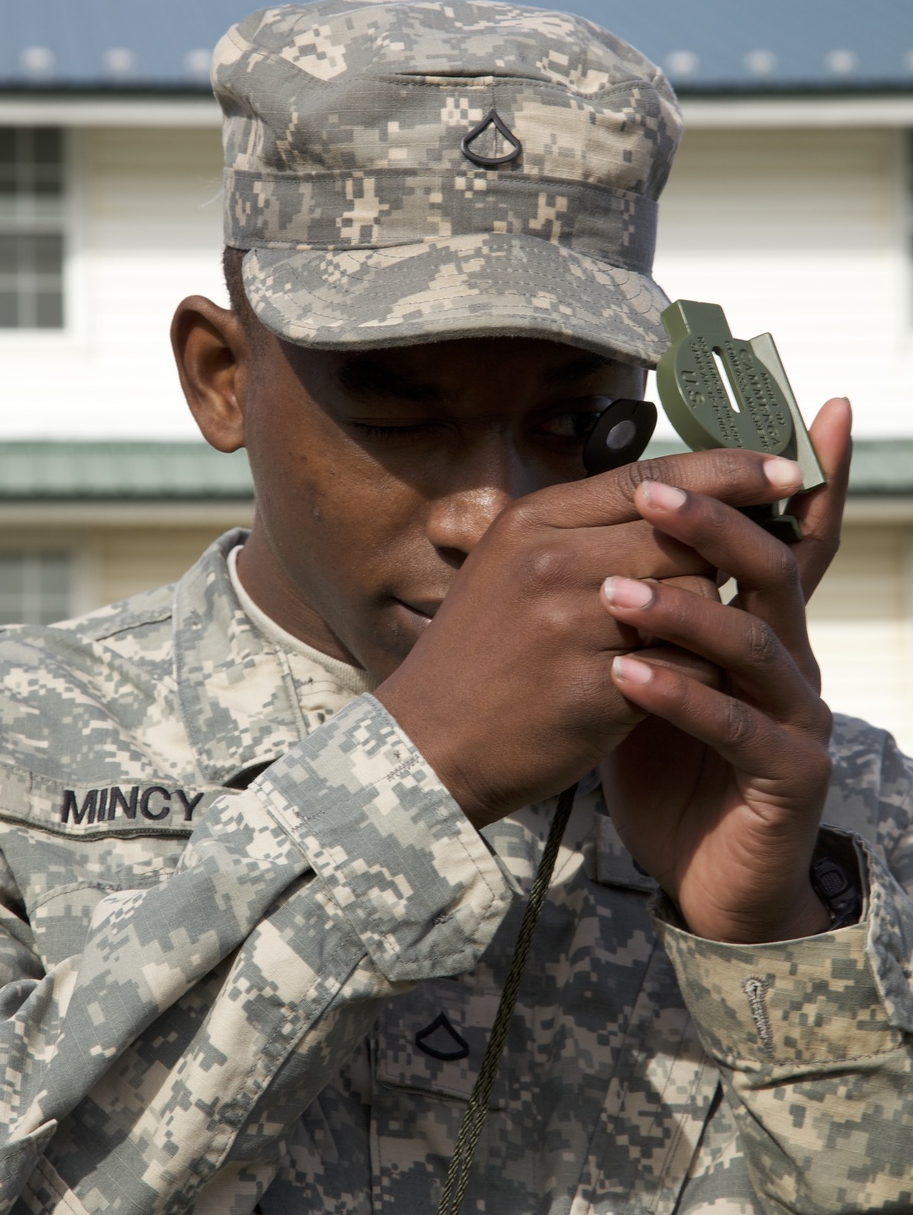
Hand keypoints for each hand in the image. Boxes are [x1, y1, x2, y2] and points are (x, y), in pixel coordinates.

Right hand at [376, 446, 809, 829]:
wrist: (427, 744)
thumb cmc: (481, 656)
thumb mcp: (514, 566)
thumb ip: (587, 531)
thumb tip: (681, 503)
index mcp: (534, 520)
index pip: (653, 477)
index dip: (729, 470)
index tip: (787, 472)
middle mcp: (551, 558)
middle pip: (684, 536)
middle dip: (717, 562)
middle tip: (736, 583)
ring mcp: (570, 622)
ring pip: (694, 601)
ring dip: (705, 627)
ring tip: (676, 651)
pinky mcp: (592, 686)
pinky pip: (686, 668)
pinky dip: (693, 681)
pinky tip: (669, 694)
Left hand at [599, 398, 852, 942]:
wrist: (701, 872)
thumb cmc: (669, 764)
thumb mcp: (644, 670)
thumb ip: (636, 608)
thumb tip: (585, 533)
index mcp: (761, 626)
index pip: (785, 538)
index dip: (807, 476)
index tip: (822, 405)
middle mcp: (790, 660)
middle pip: (769, 569)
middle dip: (717, 523)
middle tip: (657, 493)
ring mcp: (796, 716)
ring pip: (756, 642)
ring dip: (684, 609)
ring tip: (614, 591)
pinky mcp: (789, 774)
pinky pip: (737, 726)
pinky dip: (681, 696)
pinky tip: (628, 676)